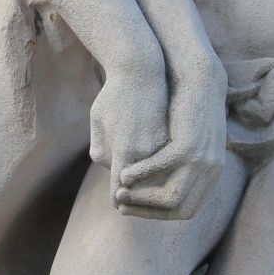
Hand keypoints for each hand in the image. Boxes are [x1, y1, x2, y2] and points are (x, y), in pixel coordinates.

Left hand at [88, 73, 169, 203]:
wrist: (143, 70)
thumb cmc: (115, 95)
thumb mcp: (99, 122)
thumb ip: (102, 153)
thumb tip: (115, 176)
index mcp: (125, 150)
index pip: (120, 189)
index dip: (119, 199)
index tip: (117, 204)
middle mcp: (147, 153)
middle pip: (143, 189)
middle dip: (138, 199)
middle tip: (130, 202)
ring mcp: (164, 146)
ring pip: (161, 179)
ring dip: (153, 188)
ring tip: (145, 190)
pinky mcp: (175, 139)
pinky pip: (169, 164)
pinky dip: (163, 170)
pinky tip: (158, 170)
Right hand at [113, 71, 226, 220]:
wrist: (199, 78)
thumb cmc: (187, 108)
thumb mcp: (189, 142)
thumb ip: (180, 166)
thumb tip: (159, 184)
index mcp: (211, 174)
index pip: (186, 211)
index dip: (158, 215)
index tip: (134, 210)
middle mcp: (210, 172)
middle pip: (180, 210)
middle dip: (148, 212)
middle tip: (122, 207)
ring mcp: (202, 160)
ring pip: (172, 196)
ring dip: (143, 199)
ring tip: (121, 192)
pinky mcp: (190, 145)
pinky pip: (163, 169)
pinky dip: (142, 174)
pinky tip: (125, 174)